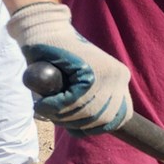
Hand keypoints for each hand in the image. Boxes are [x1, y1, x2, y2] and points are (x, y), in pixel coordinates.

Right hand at [6, 2, 132, 134]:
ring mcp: (106, 73)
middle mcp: (119, 77)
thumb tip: (88, 130)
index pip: (119, 118)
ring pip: (87, 112)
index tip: (77, 127)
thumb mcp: (80, 86)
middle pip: (102, 119)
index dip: (96, 128)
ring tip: (47, 108)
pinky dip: (55, 107)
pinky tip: (43, 103)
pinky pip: (73, 101)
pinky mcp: (88, 69)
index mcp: (120, 81)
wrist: (44, 32)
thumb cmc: (57, 64)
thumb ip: (89, 105)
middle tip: (56, 116)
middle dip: (76, 124)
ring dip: (62, 116)